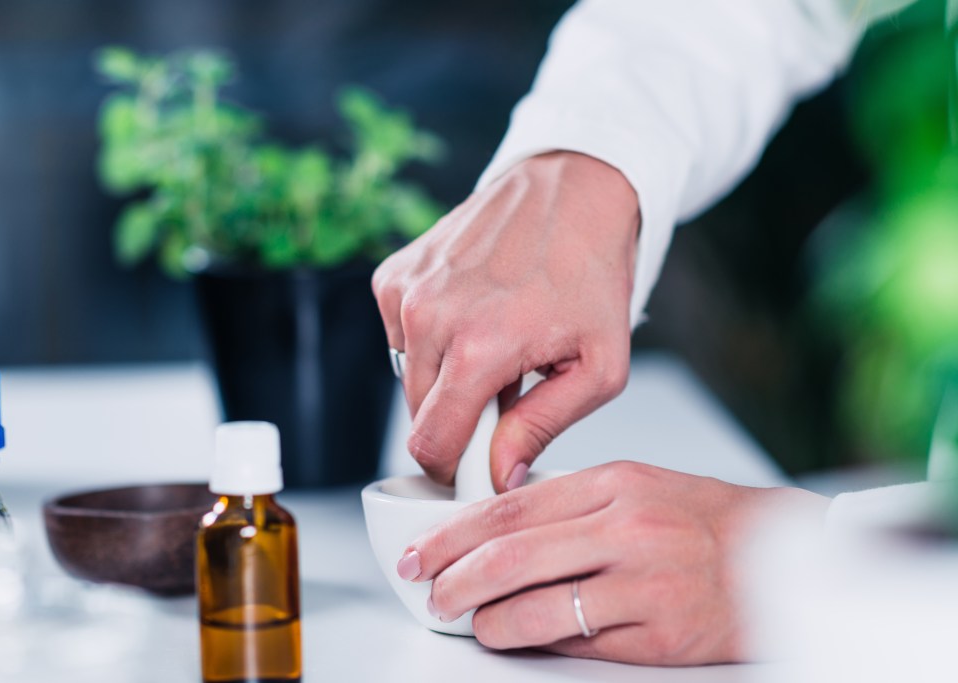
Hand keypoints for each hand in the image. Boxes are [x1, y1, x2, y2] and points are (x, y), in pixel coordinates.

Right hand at [372, 151, 640, 491]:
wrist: (568, 190)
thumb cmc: (590, 274)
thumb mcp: (599, 366)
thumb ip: (543, 427)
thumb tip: (500, 476)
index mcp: (478, 346)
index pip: (432, 445)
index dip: (456, 468)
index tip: (482, 463)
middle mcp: (428, 317)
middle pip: (418, 416)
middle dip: (459, 419)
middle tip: (507, 390)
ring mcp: (405, 292)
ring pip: (410, 378)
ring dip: (446, 378)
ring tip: (493, 345)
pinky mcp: (392, 276)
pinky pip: (401, 339)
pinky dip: (432, 340)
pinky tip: (470, 314)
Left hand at [396, 461, 829, 664]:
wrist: (783, 555)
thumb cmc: (703, 520)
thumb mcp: (636, 487)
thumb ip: (571, 503)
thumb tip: (497, 528)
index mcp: (614, 484)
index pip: (511, 506)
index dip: (454, 532)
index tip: (422, 551)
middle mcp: (627, 528)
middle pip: (513, 554)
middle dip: (456, 577)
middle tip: (431, 593)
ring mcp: (646, 582)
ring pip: (540, 604)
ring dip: (490, 619)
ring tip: (471, 622)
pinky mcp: (662, 633)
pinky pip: (582, 641)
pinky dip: (539, 641)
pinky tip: (520, 638)